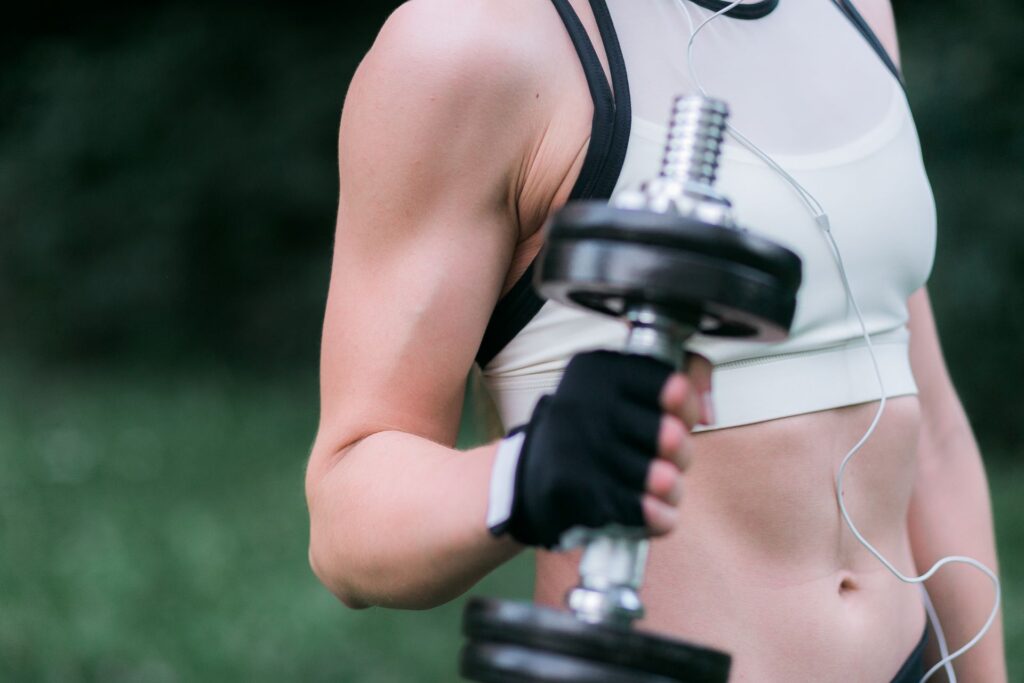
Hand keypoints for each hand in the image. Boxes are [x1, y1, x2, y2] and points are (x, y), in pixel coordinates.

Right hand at [487, 350, 712, 547]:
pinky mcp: (571, 490)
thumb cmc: (592, 430)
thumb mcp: (624, 388)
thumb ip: (680, 377)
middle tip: (673, 456)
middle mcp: (582, 403)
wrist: (529, 475)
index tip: (683, 417)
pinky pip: (638, 511)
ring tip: (666, 488)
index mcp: (598, 370)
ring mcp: (574, 447)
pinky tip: (658, 515)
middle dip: (683, 453)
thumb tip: (707, 410)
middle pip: (670, 434)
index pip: (669, 382)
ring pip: (660, 478)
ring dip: (672, 490)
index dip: (687, 405)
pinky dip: (657, 519)